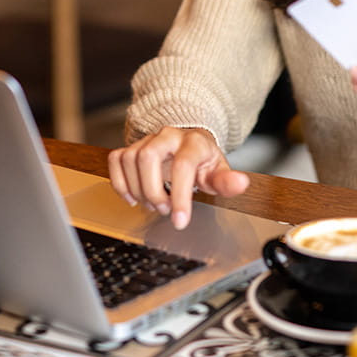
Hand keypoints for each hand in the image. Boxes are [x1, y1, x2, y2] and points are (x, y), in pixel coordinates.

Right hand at [107, 126, 249, 229]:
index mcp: (193, 142)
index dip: (180, 195)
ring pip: (130, 159)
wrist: (188, 141)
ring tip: (153, 204)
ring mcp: (147, 139)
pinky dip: (119, 182)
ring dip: (137, 189)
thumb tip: (240, 183)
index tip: (179, 221)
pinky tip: (132, 197)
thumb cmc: (202, 160)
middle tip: (164, 209)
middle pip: (148, 158)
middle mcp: (167, 136)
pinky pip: (116, 159)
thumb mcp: (218, 171)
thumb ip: (227, 181)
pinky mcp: (131, 146)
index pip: (182, 165)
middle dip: (152, 190)